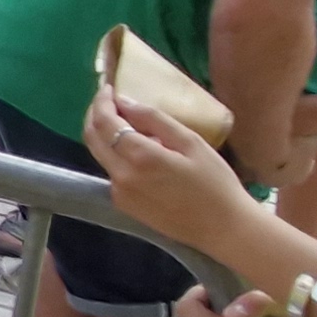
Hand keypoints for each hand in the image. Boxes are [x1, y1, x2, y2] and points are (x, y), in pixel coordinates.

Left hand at [82, 81, 275, 254]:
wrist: (223, 228)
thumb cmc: (215, 182)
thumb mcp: (191, 142)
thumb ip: (154, 120)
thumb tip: (124, 101)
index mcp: (140, 158)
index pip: (105, 122)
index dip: (102, 102)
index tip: (108, 88)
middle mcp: (121, 176)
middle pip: (93, 138)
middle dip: (96, 114)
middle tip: (109, 99)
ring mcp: (119, 193)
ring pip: (100, 155)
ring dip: (104, 133)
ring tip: (122, 118)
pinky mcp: (124, 205)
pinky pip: (112, 171)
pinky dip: (115, 153)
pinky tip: (134, 148)